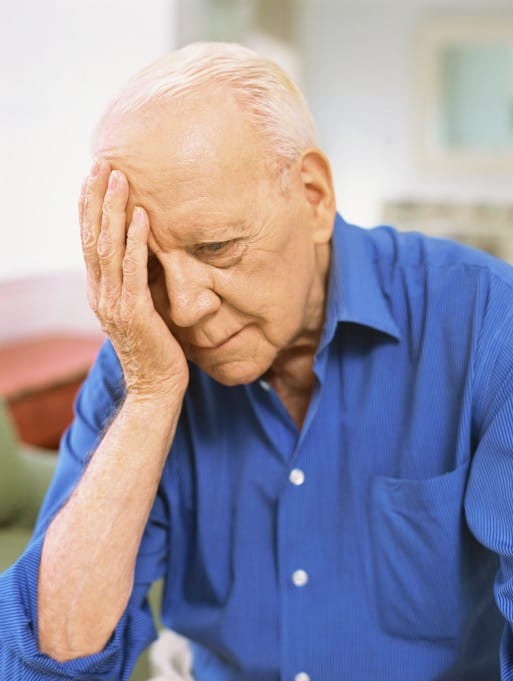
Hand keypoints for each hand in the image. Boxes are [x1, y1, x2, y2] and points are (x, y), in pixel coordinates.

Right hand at [79, 160, 188, 398]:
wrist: (155, 387)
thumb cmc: (153, 347)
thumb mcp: (138, 309)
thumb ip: (134, 283)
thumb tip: (144, 253)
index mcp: (99, 291)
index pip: (89, 241)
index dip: (90, 208)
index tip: (95, 177)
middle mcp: (100, 293)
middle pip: (92, 237)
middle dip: (97, 198)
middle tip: (102, 163)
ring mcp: (114, 303)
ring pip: (109, 248)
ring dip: (113, 210)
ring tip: (120, 178)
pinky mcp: (135, 313)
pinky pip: (134, 270)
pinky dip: (136, 241)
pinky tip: (141, 216)